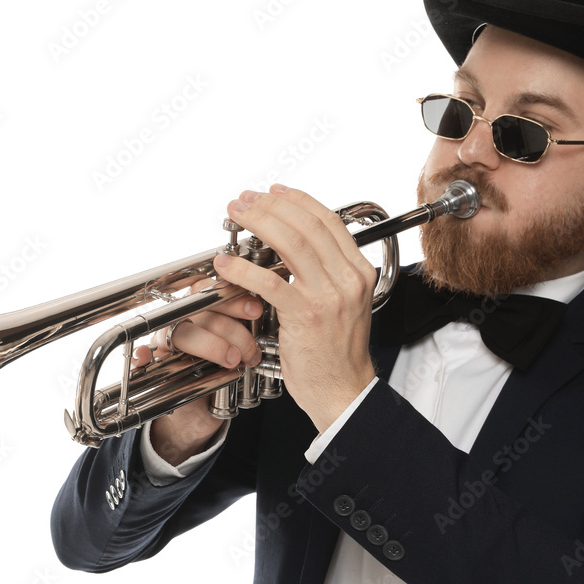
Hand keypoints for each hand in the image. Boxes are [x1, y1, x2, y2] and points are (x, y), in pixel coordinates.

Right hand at [131, 277, 263, 465]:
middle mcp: (184, 321)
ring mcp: (168, 342)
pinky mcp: (154, 364)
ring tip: (233, 361)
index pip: (214, 290)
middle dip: (229, 327)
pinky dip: (143, 356)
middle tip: (249, 349)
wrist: (201, 412)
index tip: (256, 309)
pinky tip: (147, 358)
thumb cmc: (223, 373)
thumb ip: (252, 329)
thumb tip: (278, 306)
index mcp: (205, 310)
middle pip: (199, 309)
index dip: (234, 298)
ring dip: (209, 344)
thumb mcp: (242, 349)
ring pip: (182, 332)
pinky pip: (142, 355)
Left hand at [212, 184, 377, 433]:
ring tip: (235, 217)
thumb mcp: (343, 304)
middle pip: (306, 224)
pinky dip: (243, 268)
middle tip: (245, 201)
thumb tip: (296, 247)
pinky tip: (226, 263)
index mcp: (358, 271)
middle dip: (270, 205)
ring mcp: (328, 296)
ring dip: (257, 223)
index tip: (274, 192)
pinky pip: (269, 281)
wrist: (343, 391)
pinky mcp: (304, 315)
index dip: (297, 200)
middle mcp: (347, 278)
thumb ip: (326, 274)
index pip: (327, 221)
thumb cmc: (336, 353)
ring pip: (289, 243)